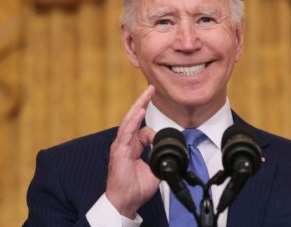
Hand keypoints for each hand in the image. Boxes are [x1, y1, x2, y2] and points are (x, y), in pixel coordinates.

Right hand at [105, 85, 159, 217]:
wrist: (126, 202)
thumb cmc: (135, 187)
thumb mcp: (154, 170)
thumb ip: (161, 158)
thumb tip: (171, 153)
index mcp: (132, 146)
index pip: (141, 128)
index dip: (152, 129)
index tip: (161, 135)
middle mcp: (125, 143)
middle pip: (133, 118)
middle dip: (142, 102)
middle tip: (151, 88)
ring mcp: (121, 146)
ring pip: (129, 121)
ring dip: (138, 106)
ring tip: (146, 94)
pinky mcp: (118, 151)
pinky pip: (126, 133)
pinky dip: (133, 121)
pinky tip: (139, 111)